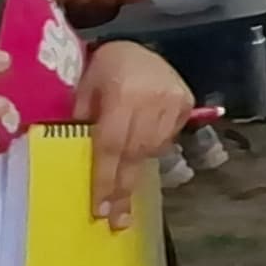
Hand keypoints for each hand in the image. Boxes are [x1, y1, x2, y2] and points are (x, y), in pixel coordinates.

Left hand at [75, 41, 196, 229]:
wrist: (137, 45)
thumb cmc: (104, 68)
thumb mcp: (84, 89)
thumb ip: (82, 121)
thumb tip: (78, 159)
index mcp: (122, 94)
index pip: (112, 145)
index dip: (105, 179)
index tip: (100, 209)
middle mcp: (153, 99)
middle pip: (135, 154)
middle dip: (123, 189)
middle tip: (117, 220)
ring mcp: (174, 101)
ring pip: (153, 150)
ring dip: (136, 168)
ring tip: (124, 185)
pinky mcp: (187, 103)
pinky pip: (167, 139)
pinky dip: (153, 149)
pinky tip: (141, 150)